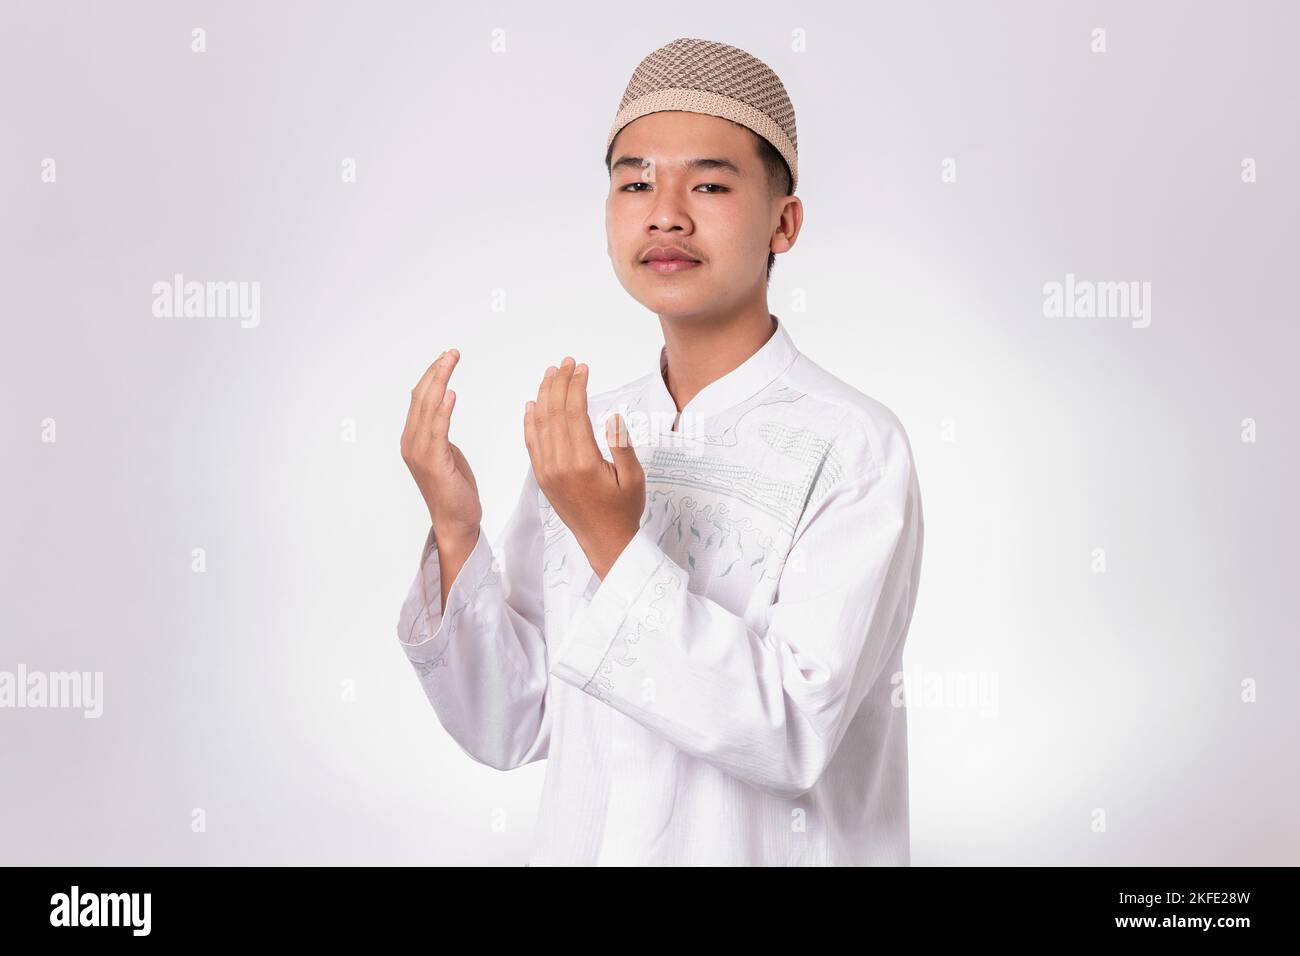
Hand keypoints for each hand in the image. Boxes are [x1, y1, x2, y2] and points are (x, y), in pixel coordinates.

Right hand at [401, 349, 482, 547]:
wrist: (457, 521)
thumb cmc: (454, 489)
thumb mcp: (446, 453)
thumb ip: (439, 432)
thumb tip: (442, 409)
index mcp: (414, 439)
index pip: (420, 399)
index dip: (432, 376)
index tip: (446, 358)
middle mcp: (411, 443)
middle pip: (421, 398)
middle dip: (436, 372)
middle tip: (452, 353)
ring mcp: (419, 453)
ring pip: (427, 409)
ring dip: (440, 382)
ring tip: (451, 361)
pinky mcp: (433, 462)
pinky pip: (438, 430)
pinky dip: (443, 410)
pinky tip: (451, 394)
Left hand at [523, 357, 645, 578]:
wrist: (605, 543)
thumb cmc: (623, 510)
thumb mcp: (633, 477)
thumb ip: (621, 445)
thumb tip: (612, 416)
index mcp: (583, 462)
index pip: (574, 412)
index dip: (577, 386)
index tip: (582, 368)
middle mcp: (560, 465)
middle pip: (554, 413)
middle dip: (559, 383)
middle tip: (566, 363)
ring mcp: (547, 471)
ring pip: (540, 424)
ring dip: (544, 396)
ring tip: (550, 375)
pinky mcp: (542, 478)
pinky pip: (531, 444)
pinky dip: (530, 422)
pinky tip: (532, 405)